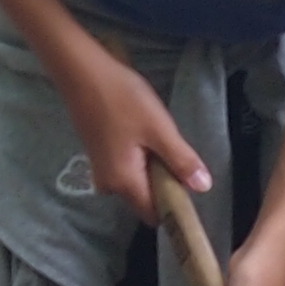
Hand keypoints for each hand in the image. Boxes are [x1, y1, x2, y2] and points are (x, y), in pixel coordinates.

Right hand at [55, 49, 204, 224]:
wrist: (81, 71)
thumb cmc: (122, 99)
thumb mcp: (159, 129)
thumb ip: (181, 160)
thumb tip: (203, 187)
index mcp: (124, 184)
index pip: (154, 214)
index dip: (174, 205)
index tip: (191, 186)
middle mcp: (109, 184)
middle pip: (145, 198)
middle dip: (164, 182)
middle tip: (176, 153)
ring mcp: (101, 169)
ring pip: (137, 181)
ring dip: (153, 167)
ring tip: (159, 138)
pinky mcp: (98, 154)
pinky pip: (126, 167)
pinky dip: (140, 157)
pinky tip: (143, 132)